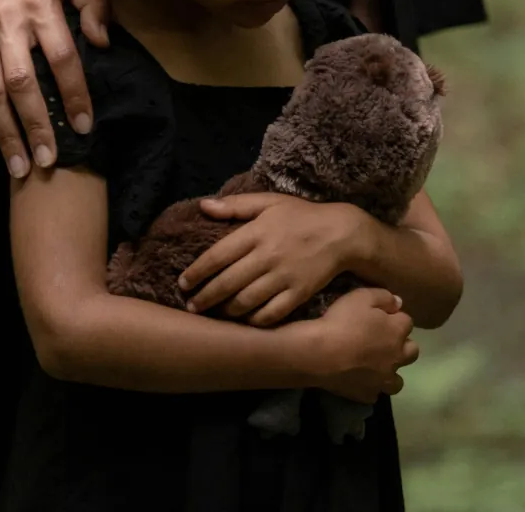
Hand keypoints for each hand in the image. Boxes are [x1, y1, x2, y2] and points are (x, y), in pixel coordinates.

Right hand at [0, 0, 109, 179]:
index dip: (74, 93)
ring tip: (20, 167)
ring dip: (5, 133)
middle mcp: (5, 23)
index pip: (61, 57)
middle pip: (20, 82)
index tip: (84, 126)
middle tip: (48, 160)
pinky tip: (0, 144)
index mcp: (39, 6)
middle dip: (35, 125)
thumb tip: (101, 42)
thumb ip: (95, 5)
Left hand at [181, 193, 370, 326]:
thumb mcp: (270, 202)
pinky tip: (244, 321)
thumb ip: (236, 205)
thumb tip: (203, 206)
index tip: (182, 283)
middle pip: (227, 283)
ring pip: (246, 302)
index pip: (217, 256)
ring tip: (214, 315)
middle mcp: (267, 256)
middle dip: (204, 298)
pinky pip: (270, 314)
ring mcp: (283, 277)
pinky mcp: (299, 294)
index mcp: (256, 232)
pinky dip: (253, 320)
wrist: (342, 233)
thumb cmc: (301, 216)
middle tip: (191, 307)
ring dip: (225, 311)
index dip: (196, 272)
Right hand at [298, 287, 417, 403]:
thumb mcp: (361, 296)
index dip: (394, 318)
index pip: (407, 322)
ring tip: (377, 367)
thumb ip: (384, 297)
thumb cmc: (341, 321)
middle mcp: (396, 357)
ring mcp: (383, 379)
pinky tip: (360, 381)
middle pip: (412, 352)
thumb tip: (398, 303)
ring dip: (391, 372)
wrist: (320, 353)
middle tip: (383, 341)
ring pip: (398, 381)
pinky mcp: (367, 394)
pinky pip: (375, 394)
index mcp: (397, 331)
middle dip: (402, 345)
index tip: (382, 316)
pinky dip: (370, 388)